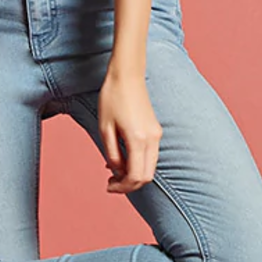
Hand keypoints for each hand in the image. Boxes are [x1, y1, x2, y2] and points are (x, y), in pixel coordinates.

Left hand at [98, 69, 162, 194]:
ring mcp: (156, 135)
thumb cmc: (112, 98)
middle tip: (111, 183)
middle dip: (129, 185)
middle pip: (146, 177)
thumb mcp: (105, 129)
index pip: (135, 176)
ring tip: (114, 172)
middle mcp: (152, 139)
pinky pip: (150, 157)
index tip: (108, 186)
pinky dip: (138, 164)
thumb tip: (117, 171)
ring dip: (134, 175)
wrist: (127, 74)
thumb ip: (112, 154)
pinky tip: (122, 160)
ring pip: (150, 168)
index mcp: (138, 139)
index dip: (122, 187)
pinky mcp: (156, 131)